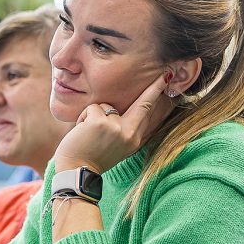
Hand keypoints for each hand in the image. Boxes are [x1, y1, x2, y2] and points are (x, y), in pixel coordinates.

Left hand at [53, 73, 172, 172]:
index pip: (147, 113)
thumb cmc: (90, 157)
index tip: (166, 80)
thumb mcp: (114, 146)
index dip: (156, 95)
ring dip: (93, 116)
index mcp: (133, 139)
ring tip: (88, 134)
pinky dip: (83, 117)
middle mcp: (129, 134)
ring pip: (105, 105)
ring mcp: (116, 128)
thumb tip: (124, 109)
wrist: (76, 172)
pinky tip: (82, 131)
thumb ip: (122, 128)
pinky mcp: (101, 123)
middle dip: (155, 87)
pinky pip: (92, 108)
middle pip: (143, 103)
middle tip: (166, 71)